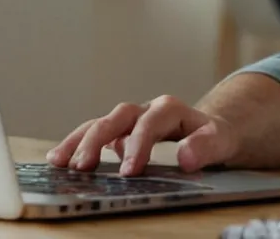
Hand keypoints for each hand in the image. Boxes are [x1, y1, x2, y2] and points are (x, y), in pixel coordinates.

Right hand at [45, 95, 239, 175]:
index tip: (129, 171)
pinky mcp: (120, 131)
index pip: (151, 122)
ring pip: (100, 123)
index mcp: (170, 109)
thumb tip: (185, 157)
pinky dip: (77, 144)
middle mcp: (145, 110)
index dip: (138, 144)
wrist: (210, 130)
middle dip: (97, 140)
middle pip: (118, 117)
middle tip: (83, 167)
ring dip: (79, 140)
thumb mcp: (220, 141)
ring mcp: (130, 120)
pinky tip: (60, 159)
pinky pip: (95, 133)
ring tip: (59, 161)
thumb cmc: (213, 137)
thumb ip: (206, 146)